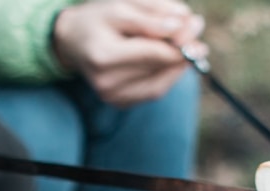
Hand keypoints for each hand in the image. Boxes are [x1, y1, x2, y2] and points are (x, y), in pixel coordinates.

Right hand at [52, 0, 205, 106]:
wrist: (72, 41)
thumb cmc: (98, 19)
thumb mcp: (121, 6)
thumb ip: (151, 14)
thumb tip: (181, 26)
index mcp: (104, 56)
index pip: (154, 52)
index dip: (180, 39)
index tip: (195, 22)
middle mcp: (107, 83)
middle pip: (159, 68)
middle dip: (183, 48)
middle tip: (196, 26)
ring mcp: (113, 97)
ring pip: (161, 83)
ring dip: (179, 63)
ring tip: (190, 43)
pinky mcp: (120, 103)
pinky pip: (154, 90)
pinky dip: (167, 74)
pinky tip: (173, 58)